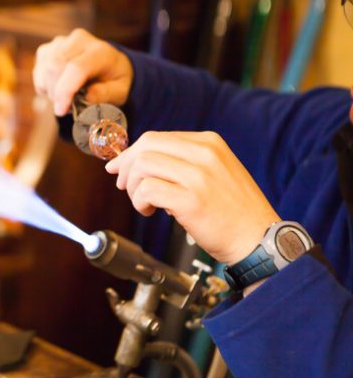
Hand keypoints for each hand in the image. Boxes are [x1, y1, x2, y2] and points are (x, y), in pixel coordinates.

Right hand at [33, 28, 133, 115]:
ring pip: (44, 69)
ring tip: (64, 97)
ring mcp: (61, 42)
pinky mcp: (49, 47)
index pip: (76, 68)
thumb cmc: (112, 80)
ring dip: (50, 90)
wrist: (107, 64)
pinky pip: (38, 70)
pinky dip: (43, 84)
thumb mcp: (119, 91)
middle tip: (66, 107)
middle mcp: (79, 40)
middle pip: (55, 67)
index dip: (65, 91)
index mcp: (100, 51)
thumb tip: (88, 96)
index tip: (61, 110)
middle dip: (56, 93)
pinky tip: (56, 88)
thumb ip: (106, 94)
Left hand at [105, 131, 280, 265]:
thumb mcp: (215, 172)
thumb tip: (139, 161)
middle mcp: (204, 154)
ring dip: (133, 187)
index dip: (131, 153)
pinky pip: (147, 190)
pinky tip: (149, 211)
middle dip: (126, 166)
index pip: (155, 138)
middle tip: (122, 185)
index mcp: (209, 143)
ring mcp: (198, 176)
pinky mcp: (190, 200)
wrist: (258, 239)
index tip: (119, 167)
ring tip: (142, 203)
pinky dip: (140, 201)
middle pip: (145, 146)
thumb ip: (183, 162)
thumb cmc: (233, 211)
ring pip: (143, 166)